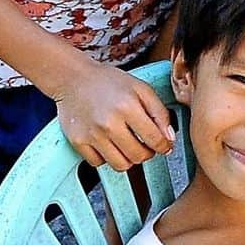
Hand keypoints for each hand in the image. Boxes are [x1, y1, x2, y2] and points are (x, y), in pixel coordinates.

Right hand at [54, 60, 174, 170]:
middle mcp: (109, 123)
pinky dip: (107, 157)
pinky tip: (109, 143)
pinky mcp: (78, 142)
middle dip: (147, 152)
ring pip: (120, 165)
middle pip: (138, 156)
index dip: (164, 146)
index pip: (155, 139)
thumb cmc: (109, 82)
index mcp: (128, 107)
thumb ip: (160, 112)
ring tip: (129, 145)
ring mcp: (92, 135)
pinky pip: (99, 163)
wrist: (74, 79)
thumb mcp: (141, 88)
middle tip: (146, 143)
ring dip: (129, 158)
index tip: (164, 145)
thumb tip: (169, 138)